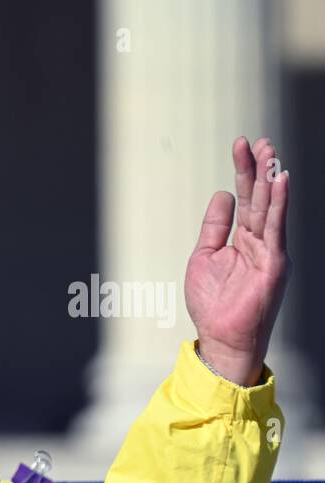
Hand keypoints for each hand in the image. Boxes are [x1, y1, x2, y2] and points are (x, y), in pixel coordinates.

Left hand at [184, 136, 290, 386]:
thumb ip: (214, 226)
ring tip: (270, 153)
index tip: (241, 147)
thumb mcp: (204, 256)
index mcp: (242, 240)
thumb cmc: (213, 304)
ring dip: (271, 179)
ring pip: (270, 207)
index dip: (243, 172)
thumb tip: (222, 195)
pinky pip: (276, 227)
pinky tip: (280, 182)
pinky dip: (278, 203)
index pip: (245, 198)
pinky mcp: (274, 262)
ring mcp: (269, 251)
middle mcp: (259, 241)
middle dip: (258, 169)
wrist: (221, 337)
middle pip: (259, 197)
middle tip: (259, 142)